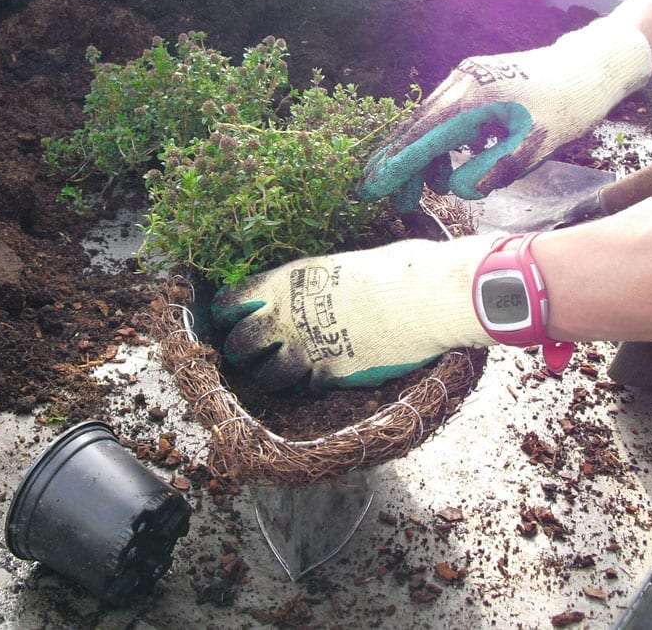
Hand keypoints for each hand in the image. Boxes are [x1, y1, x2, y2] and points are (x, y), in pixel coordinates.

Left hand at [211, 236, 500, 390]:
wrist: (425, 298)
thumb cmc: (397, 269)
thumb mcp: (343, 264)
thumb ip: (321, 281)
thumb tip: (324, 286)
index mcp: (286, 281)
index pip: (233, 300)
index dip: (226, 313)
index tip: (228, 319)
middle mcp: (286, 316)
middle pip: (241, 343)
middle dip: (241, 351)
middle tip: (248, 354)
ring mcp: (306, 349)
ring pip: (267, 376)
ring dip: (271, 376)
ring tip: (282, 374)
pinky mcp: (330, 375)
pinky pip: (305, 387)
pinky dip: (309, 386)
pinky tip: (321, 379)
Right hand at [359, 21, 651, 209]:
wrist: (591, 65)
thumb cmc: (568, 106)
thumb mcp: (534, 145)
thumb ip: (492, 169)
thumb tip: (455, 188)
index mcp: (472, 97)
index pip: (423, 137)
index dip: (397, 166)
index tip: (372, 188)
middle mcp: (461, 81)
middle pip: (417, 127)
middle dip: (399, 164)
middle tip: (381, 195)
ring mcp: (467, 77)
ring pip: (431, 122)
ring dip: (423, 157)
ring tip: (428, 190)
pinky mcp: (476, 80)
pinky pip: (447, 115)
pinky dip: (441, 142)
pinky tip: (451, 164)